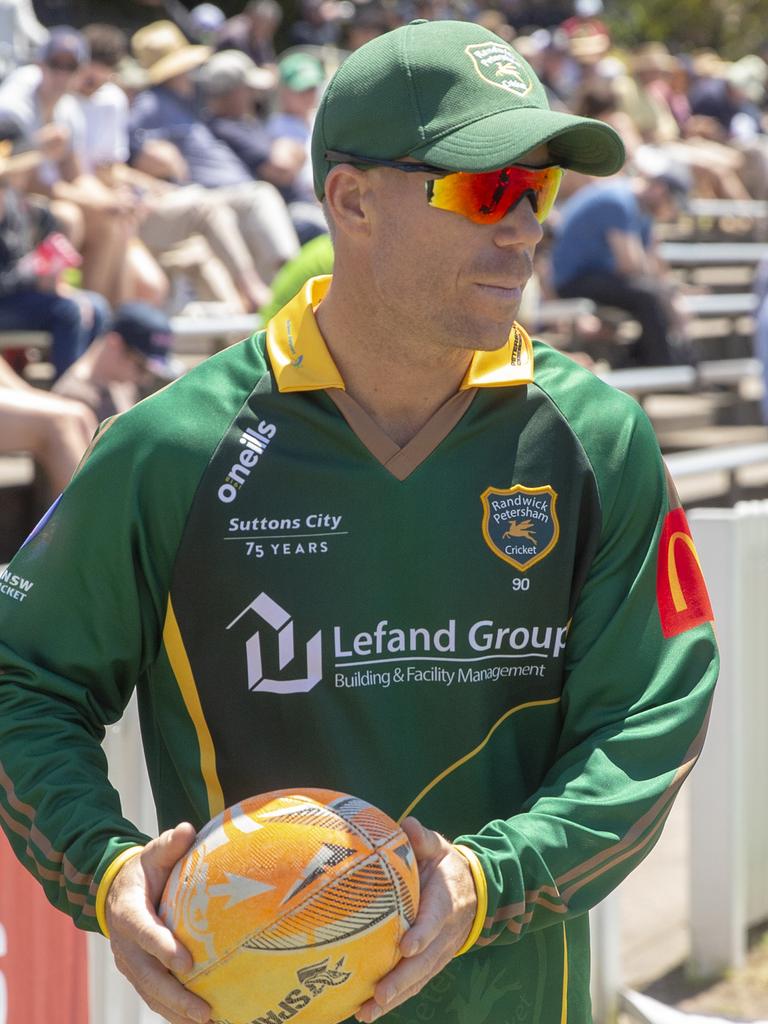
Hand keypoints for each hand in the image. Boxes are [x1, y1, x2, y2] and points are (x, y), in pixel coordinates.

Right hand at [105, 823, 210, 1023]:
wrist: (116, 892)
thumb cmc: (144, 871)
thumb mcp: (152, 854)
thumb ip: (169, 844)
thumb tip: (187, 829)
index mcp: (128, 913)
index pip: (145, 933)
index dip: (163, 948)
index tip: (188, 962)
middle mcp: (125, 944)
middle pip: (148, 976)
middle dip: (175, 995)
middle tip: (203, 1009)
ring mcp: (130, 963)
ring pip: (151, 993)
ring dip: (176, 1010)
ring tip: (206, 1020)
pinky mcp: (137, 974)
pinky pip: (153, 997)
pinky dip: (172, 1012)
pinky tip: (197, 1021)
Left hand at [355, 817, 476, 1022]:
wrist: (474, 890)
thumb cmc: (446, 866)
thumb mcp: (439, 848)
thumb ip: (424, 839)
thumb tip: (408, 824)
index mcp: (445, 902)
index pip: (435, 920)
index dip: (422, 934)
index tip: (406, 946)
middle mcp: (444, 933)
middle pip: (425, 961)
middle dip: (402, 979)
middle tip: (379, 994)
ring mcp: (439, 952)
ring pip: (418, 979)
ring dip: (395, 998)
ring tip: (367, 1013)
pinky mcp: (431, 963)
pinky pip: (414, 984)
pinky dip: (395, 1000)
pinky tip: (368, 1012)